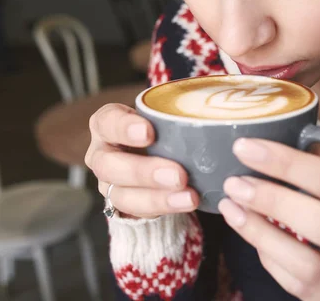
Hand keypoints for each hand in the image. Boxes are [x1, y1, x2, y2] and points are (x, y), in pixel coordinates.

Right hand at [85, 103, 198, 218]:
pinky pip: (138, 211)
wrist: (152, 153)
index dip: (124, 127)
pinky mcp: (122, 204)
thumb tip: (218, 108)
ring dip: (158, 198)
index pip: (107, 122)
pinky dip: (164, 208)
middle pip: (109, 166)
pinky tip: (185, 203)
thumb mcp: (163, 113)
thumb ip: (180, 111)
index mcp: (106, 124)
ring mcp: (108, 182)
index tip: (149, 132)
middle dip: (144, 172)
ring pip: (122, 195)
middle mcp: (102, 154)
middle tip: (178, 175)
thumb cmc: (159, 126)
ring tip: (189, 197)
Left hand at [219, 138, 319, 300]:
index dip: (288, 164)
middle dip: (273, 201)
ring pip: (309, 267)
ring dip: (261, 234)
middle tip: (236, 182)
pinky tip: (253, 233)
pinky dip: (270, 257)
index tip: (249, 148)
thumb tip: (277, 149)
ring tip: (232, 208)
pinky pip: (298, 286)